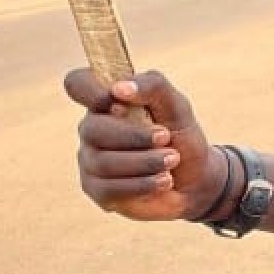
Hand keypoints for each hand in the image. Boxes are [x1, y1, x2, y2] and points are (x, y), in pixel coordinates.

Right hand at [61, 69, 222, 222]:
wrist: (195, 178)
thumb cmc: (180, 135)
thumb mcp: (176, 105)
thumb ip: (152, 86)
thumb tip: (118, 89)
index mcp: (107, 100)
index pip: (77, 83)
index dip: (93, 91)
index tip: (122, 105)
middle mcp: (92, 128)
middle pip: (93, 129)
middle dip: (135, 136)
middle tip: (166, 137)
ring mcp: (90, 159)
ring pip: (103, 162)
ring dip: (145, 161)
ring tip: (172, 160)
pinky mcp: (96, 189)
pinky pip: (108, 188)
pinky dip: (142, 184)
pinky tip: (163, 180)